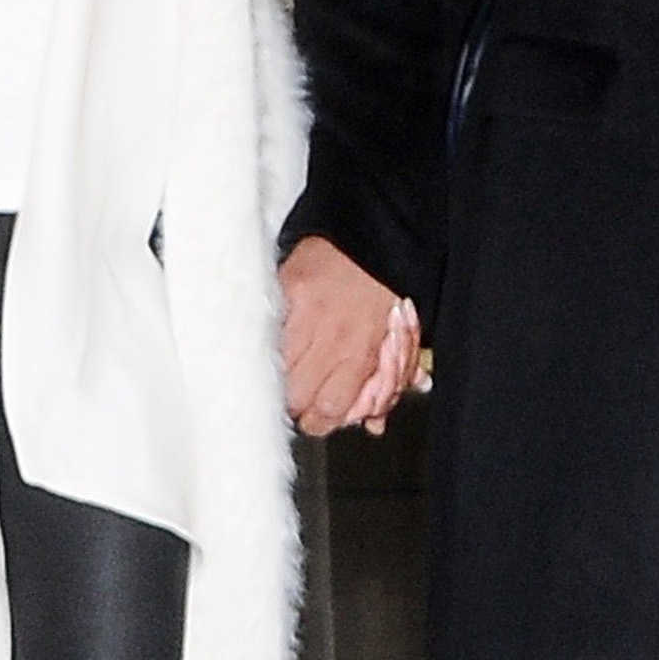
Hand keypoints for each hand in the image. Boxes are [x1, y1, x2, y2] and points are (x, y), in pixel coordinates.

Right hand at [280, 235, 423, 437]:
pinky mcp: (281, 291)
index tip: (316, 416)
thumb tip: (375, 422)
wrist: (373, 236)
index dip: (318, 421)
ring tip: (282, 370)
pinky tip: (270, 341)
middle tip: (298, 395)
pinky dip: (263, 341)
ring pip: (272, 370)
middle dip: (294, 404)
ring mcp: (301, 314)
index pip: (328, 410)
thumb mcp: (397, 339)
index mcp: (359, 352)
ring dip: (276, 377)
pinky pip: (261, 331)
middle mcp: (329, 337)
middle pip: (294, 398)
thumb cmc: (385, 286)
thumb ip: (387, 382)